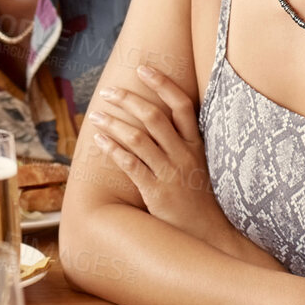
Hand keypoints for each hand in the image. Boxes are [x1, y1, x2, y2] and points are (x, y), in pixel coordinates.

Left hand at [86, 65, 216, 230]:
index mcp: (197, 145)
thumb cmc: (200, 198)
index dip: (162, 84)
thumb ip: (184, 142)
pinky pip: (131, 164)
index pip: (182, 105)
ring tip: (95, 115)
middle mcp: (184, 155)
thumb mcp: (200, 165)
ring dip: (113, 123)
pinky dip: (113, 149)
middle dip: (128, 100)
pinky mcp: (157, 192)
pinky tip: (99, 140)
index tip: (143, 69)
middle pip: (154, 117)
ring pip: (138, 138)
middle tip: (108, 91)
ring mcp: (171, 173)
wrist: (210, 236)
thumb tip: (161, 116)